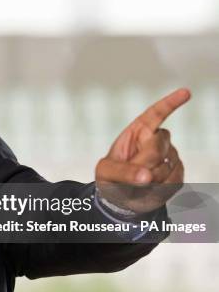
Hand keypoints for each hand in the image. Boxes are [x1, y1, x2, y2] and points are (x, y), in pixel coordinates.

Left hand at [95, 88, 190, 212]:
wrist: (120, 198)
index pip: (155, 114)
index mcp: (138, 132)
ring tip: (137, 184)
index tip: (186, 92)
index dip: (170, 103)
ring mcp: (169, 156)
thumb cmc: (111, 178)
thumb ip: (123, 172)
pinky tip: (150, 189)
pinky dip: (160, 188)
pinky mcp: (177, 173)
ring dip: (150, 179)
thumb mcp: (106, 172)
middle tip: (132, 174)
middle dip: (144, 161)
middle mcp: (156, 141)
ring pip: (167, 165)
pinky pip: (174, 180)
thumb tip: (146, 175)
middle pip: (159, 144)